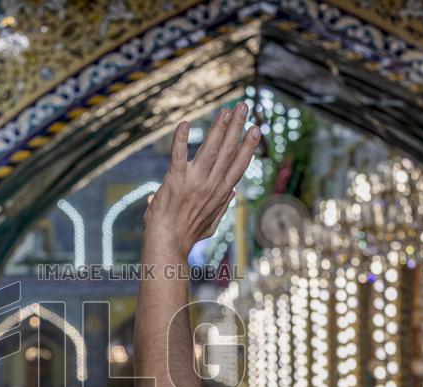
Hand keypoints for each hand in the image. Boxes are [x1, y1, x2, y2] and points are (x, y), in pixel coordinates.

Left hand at [143, 104, 259, 248]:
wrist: (167, 243)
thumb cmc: (186, 235)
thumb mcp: (210, 224)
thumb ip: (222, 207)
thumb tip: (233, 193)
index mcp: (221, 193)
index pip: (238, 164)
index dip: (248, 145)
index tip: (255, 129)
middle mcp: (212, 185)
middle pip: (228, 150)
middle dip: (237, 127)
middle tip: (242, 107)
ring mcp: (195, 182)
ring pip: (210, 149)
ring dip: (219, 127)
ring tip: (226, 110)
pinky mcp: (176, 180)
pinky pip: (178, 155)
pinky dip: (180, 139)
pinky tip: (183, 124)